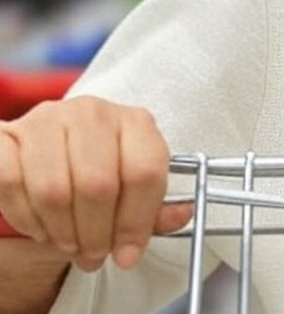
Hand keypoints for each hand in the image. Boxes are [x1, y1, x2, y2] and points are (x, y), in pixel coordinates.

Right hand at [0, 97, 192, 272]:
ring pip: (53, 189)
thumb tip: (181, 217)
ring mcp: (46, 120)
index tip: (127, 253)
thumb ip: (155, 207)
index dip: (137, 222)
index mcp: (135, 121)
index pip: (145, 171)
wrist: (49, 151)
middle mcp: (93, 113)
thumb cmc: (99, 170)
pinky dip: (28, 218)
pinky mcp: (6, 136)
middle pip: (98, 184)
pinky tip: (42, 227)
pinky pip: (12, 184)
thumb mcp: (133, 186)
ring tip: (70, 244)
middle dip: (96, 234)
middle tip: (94, 255)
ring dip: (62, 231)